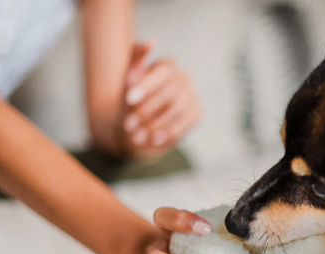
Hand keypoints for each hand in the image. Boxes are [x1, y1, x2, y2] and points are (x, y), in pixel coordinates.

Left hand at [120, 42, 201, 157]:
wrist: (136, 128)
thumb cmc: (129, 103)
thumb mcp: (126, 83)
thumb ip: (135, 60)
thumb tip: (151, 40)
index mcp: (167, 66)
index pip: (163, 70)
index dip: (148, 85)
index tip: (130, 100)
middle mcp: (183, 78)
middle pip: (171, 92)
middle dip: (148, 110)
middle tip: (129, 126)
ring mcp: (193, 96)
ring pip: (179, 109)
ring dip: (157, 124)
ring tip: (139, 138)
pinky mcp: (197, 113)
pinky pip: (187, 123)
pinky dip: (169, 132)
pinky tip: (154, 141)